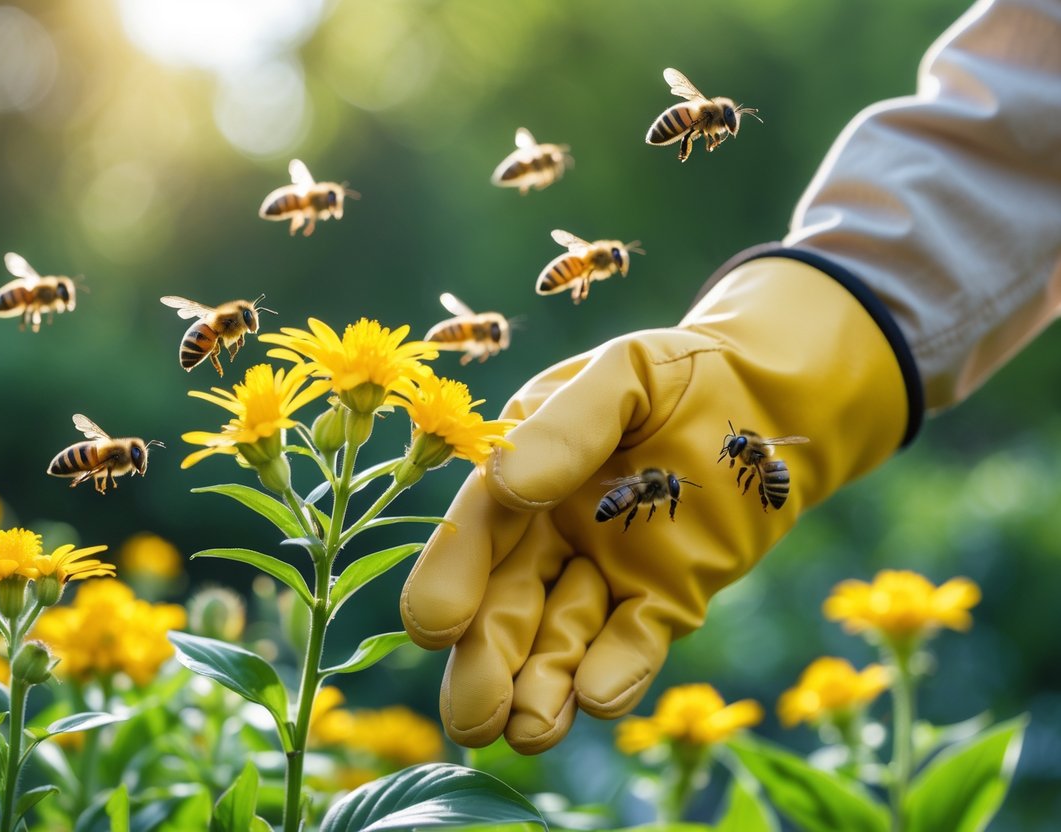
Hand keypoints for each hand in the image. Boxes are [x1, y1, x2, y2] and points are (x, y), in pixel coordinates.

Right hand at [400, 255, 914, 753]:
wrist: (770, 397)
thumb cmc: (682, 374)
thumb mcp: (622, 374)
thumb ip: (568, 423)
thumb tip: (511, 484)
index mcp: (520, 477)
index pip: (472, 533)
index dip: (449, 579)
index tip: (435, 625)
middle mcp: (548, 535)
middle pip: (502, 608)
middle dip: (484, 665)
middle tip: (475, 717)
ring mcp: (603, 573)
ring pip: (557, 642)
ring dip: (540, 687)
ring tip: (531, 729)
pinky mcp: (663, 602)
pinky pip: (632, 645)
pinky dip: (616, 673)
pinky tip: (600, 697)